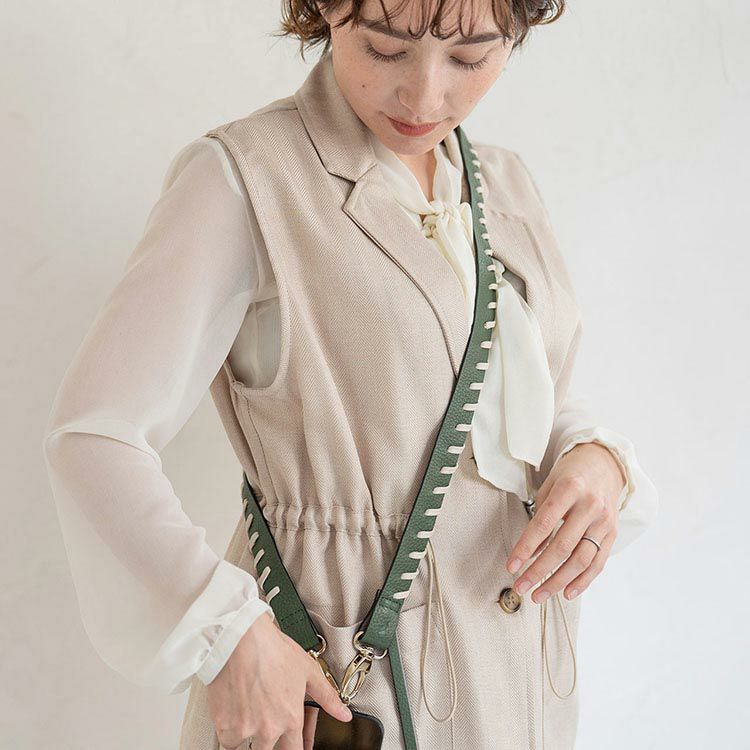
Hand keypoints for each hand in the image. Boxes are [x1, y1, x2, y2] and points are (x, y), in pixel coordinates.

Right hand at [207, 611, 351, 749]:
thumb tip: (344, 715)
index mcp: (290, 719)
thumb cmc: (272, 650)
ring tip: (251, 707)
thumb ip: (327, 697)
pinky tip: (236, 709)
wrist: (239, 639)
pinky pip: (228, 740)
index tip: (292, 745)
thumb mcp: (308, 670)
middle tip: (266, 715)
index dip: (295, 748)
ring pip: (248, 745)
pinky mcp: (224, 726)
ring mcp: (245, 730)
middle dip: (270, 737)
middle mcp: (269, 729)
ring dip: (250, 733)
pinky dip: (231, 729)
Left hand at [505, 442, 626, 603]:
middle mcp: (590, 506)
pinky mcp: (613, 534)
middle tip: (521, 586)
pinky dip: (582, 582)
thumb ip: (540, 518)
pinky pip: (598, 563)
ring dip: (558, 582)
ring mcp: (604, 522)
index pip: (543, 525)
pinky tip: (566, 593)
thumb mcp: (549, 486)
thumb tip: (530, 553)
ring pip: (581, 560)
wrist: (604, 465)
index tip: (511, 566)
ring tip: (539, 595)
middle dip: (539, 571)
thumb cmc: (571, 476)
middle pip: (562, 547)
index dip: (525, 548)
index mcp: (569, 489)